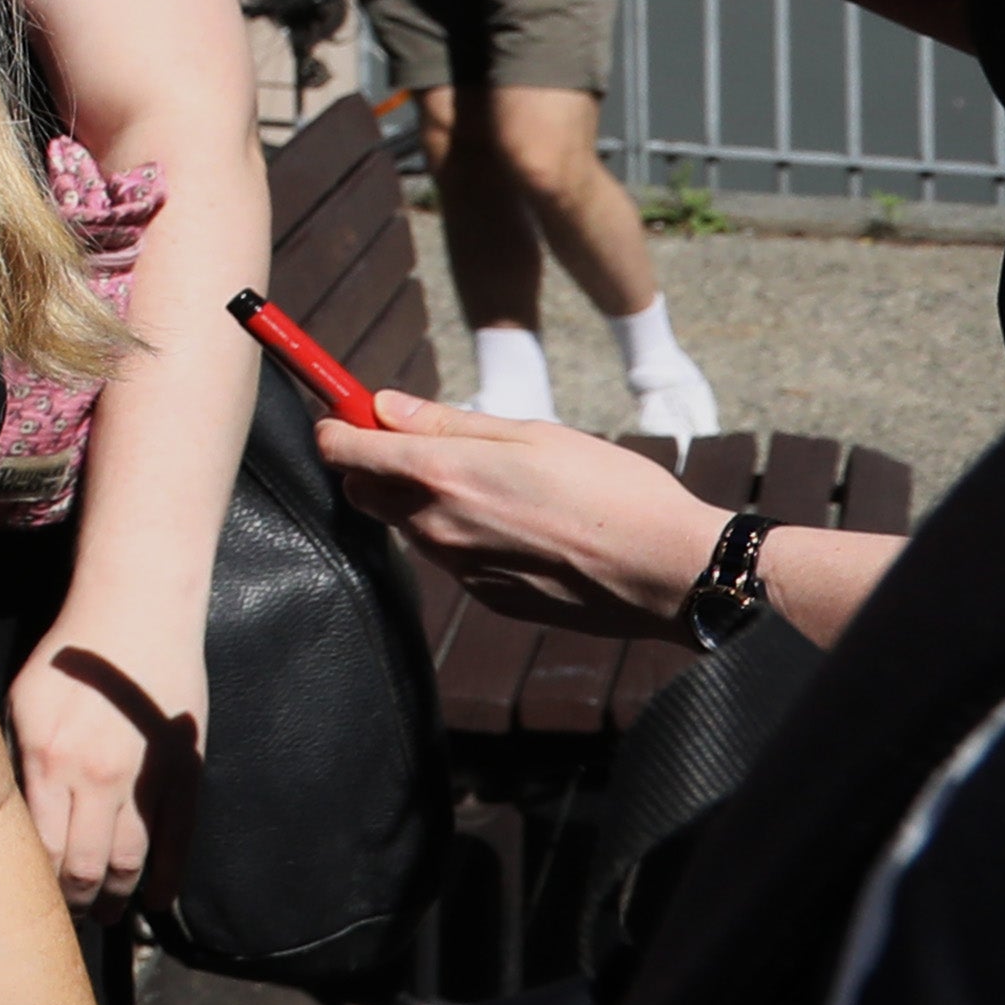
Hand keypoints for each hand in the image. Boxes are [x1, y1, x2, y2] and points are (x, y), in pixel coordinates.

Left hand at [10, 619, 201, 899]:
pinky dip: (166, 878)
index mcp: (48, 760)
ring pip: (128, 861)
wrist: (136, 611)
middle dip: (73, 897)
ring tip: (103, 915)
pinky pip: (177, 842)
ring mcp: (146, 780)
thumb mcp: (22, 700)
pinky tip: (155, 903)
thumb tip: (17, 813)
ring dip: (114, 896)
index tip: (30, 896)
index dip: (36, 879)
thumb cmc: (69, 652)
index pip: (39, 846)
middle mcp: (98, 779)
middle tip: (66, 914)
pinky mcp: (185, 775)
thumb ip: (21, 759)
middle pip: (83, 865)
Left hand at [327, 398, 725, 635]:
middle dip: (375, 464)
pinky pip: (452, 558)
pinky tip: (519, 527)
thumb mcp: (535, 434)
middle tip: (421, 442)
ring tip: (495, 485)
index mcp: (442, 474)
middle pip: (365, 492)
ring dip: (422, 501)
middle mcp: (436, 526)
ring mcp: (459, 568)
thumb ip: (449, 422)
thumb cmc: (612, 490)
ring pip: (409, 526)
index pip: (344, 452)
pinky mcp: (486, 598)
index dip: (337, 427)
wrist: (668, 572)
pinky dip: (463, 536)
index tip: (346, 413)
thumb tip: (382, 406)